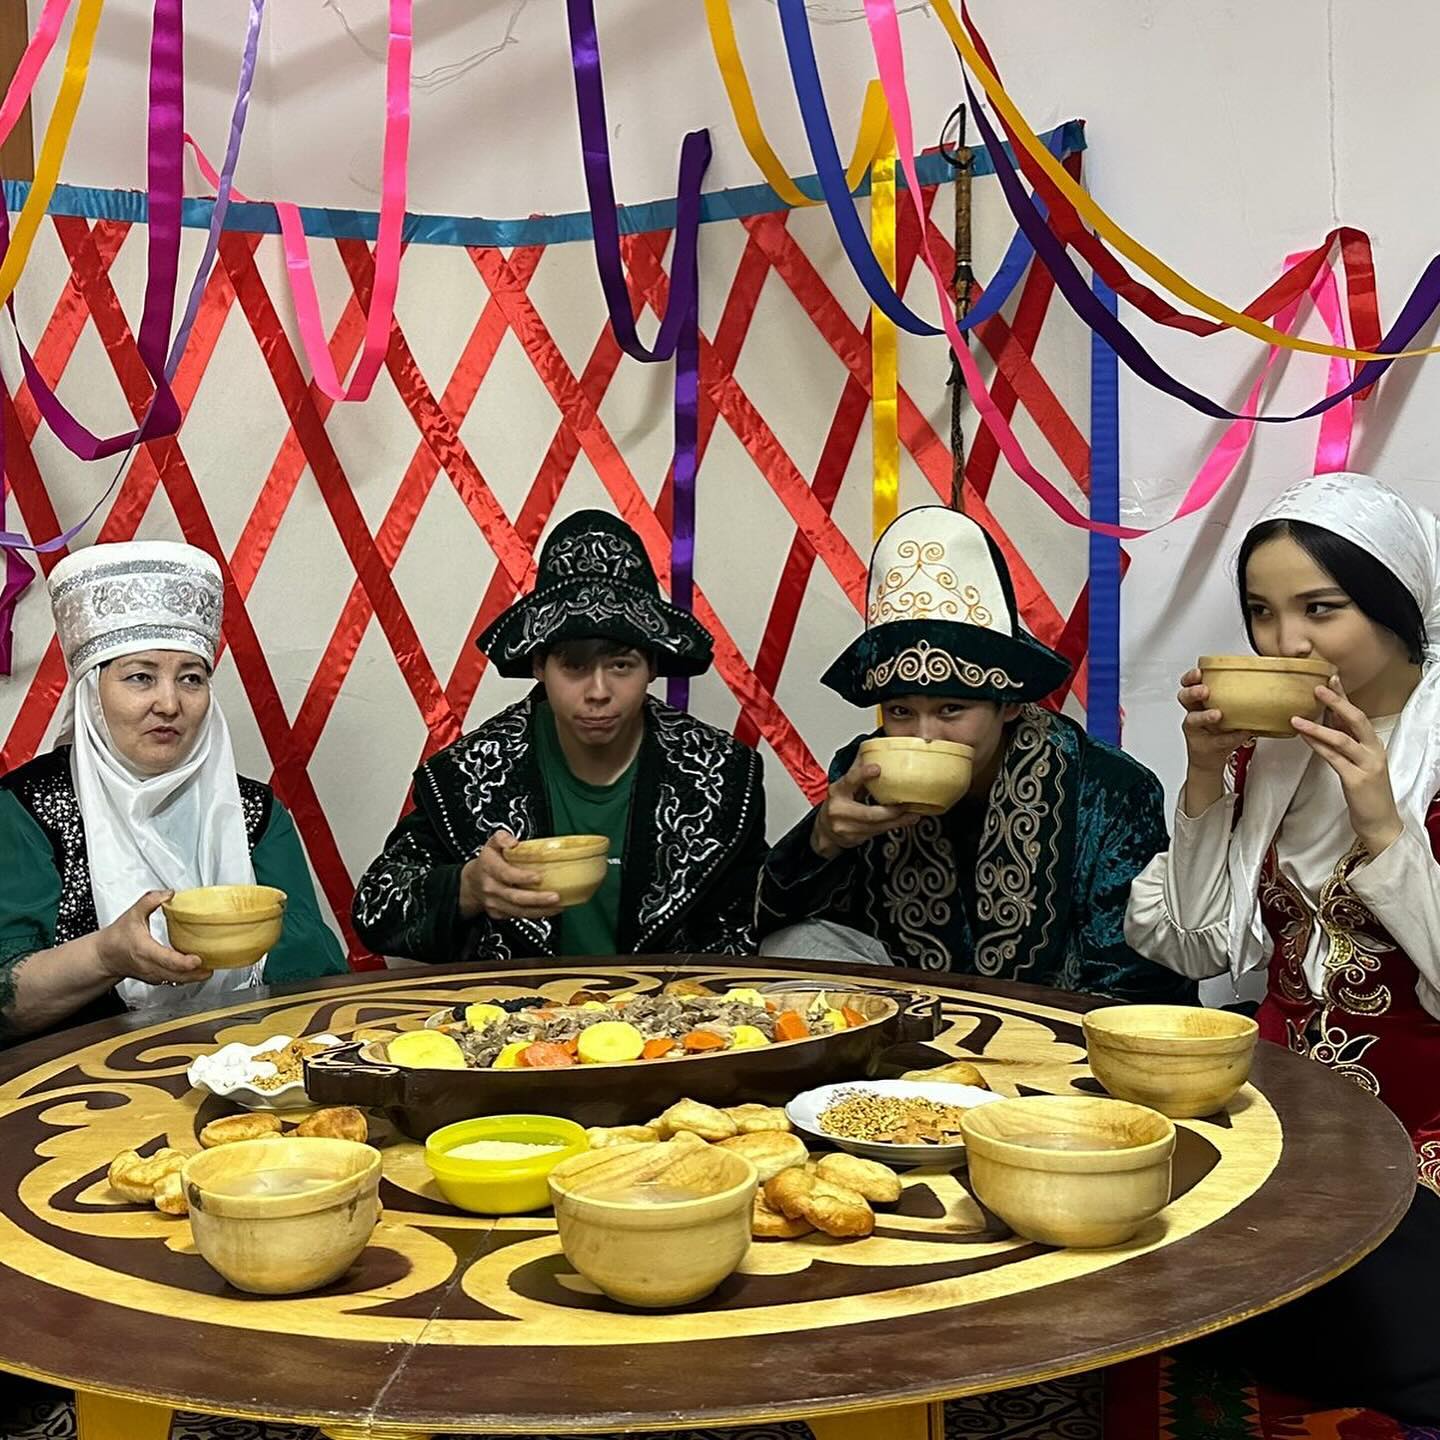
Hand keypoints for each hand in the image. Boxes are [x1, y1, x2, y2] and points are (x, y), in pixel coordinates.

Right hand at [96, 891, 210, 986]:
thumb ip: (150, 901)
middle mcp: (149, 966)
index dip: (184, 962)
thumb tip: (168, 893)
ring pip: (176, 981)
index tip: (197, 959)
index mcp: (144, 950)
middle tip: (213, 966)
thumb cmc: (117, 937)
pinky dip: (187, 978)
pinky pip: (174, 981)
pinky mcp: (155, 979)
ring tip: (210, 969)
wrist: (104, 956)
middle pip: (176, 975)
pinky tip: (198, 971)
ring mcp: (153, 975)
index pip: (167, 959)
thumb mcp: (132, 914)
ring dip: (194, 977)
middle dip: (196, 973)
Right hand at [459, 830, 561, 920]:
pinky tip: (549, 910)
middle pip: (514, 897)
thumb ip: (502, 838)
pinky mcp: (499, 913)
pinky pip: (519, 916)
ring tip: (557, 906)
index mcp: (489, 868)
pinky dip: (536, 914)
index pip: (506, 874)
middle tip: (555, 896)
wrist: (472, 883)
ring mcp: (495, 902)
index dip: (522, 877)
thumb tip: (514, 842)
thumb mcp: (492, 844)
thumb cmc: (487, 862)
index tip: (538, 877)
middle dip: (537, 899)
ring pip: (518, 911)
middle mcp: (491, 887)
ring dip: (540, 910)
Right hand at [811, 760, 918, 860]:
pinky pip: (878, 832)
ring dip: (898, 820)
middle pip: (869, 813)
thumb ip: (858, 769)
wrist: (826, 831)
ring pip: (877, 825)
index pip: (850, 780)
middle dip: (891, 811)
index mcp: (838, 791)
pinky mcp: (854, 839)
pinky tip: (905, 821)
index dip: (863, 774)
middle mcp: (839, 810)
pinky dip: (894, 826)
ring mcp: (846, 827)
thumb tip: (871, 747)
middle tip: (908, 804)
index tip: (877, 768)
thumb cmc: (838, 804)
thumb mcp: (844, 785)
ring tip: (913, 814)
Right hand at [1177, 667, 1252, 815]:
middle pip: (1184, 698)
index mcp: (1200, 700)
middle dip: (1193, 692)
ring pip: (1192, 719)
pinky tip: (1240, 734)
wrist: (1211, 757)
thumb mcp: (1229, 712)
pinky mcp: (1203, 744)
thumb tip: (1268, 687)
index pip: (1190, 684)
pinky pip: (1216, 740)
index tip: (1199, 672)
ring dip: (1205, 716)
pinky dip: (1229, 737)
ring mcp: (1196, 729)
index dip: (1191, 677)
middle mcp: (1195, 712)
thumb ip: (1239, 701)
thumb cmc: (1220, 731)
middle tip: (1205, 691)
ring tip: (1216, 715)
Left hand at [1292, 676, 1403, 855]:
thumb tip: (1324, 721)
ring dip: (1318, 726)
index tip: (1330, 677)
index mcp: (1372, 743)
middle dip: (1337, 702)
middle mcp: (1373, 750)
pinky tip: (1304, 737)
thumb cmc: (1365, 791)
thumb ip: (1343, 742)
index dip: (1343, 696)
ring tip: (1297, 718)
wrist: (1380, 821)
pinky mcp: (1356, 779)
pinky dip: (1317, 746)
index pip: (1357, 714)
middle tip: (1318, 687)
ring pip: (1342, 739)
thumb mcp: (1357, 762)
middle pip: (1356, 719)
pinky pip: (1333, 758)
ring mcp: (1366, 764)